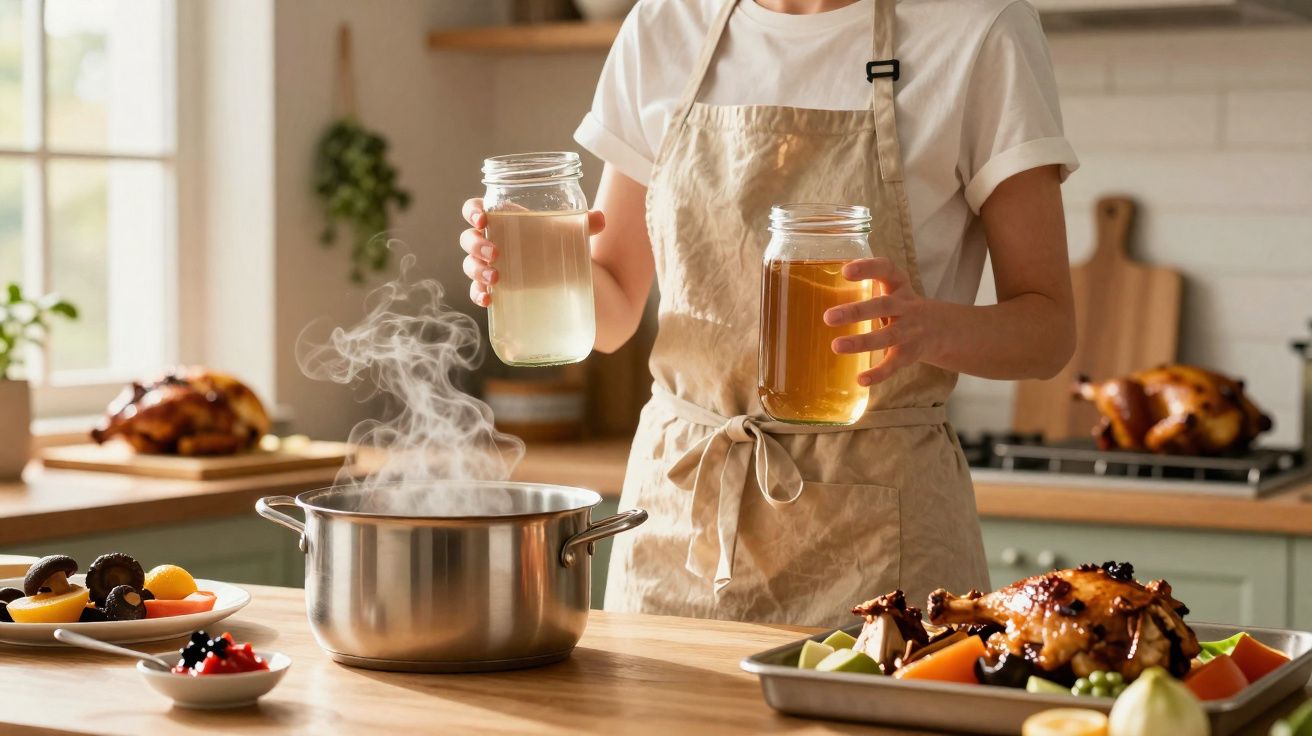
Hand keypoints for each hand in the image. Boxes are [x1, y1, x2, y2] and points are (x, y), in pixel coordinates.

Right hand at [460, 198, 605, 307]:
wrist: (569, 275)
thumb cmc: (560, 243)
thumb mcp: (572, 233)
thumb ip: (584, 223)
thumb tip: (600, 218)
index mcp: (503, 219)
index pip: (475, 208)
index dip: (472, 211)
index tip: (482, 219)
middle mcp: (492, 241)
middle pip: (468, 238)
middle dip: (476, 245)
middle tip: (495, 253)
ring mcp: (491, 266)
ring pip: (470, 265)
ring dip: (477, 270)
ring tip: (496, 278)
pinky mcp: (497, 289)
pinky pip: (477, 290)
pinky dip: (478, 294)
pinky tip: (488, 298)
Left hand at [823, 257, 942, 385]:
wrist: (943, 329)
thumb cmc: (902, 306)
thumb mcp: (893, 289)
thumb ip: (866, 286)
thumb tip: (817, 290)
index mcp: (899, 285)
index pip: (887, 269)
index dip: (868, 268)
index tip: (845, 271)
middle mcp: (906, 306)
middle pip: (884, 306)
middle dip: (857, 311)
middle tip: (828, 317)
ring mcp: (909, 331)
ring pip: (887, 336)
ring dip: (862, 342)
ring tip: (836, 346)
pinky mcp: (909, 353)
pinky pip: (893, 364)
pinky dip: (878, 373)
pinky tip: (861, 380)